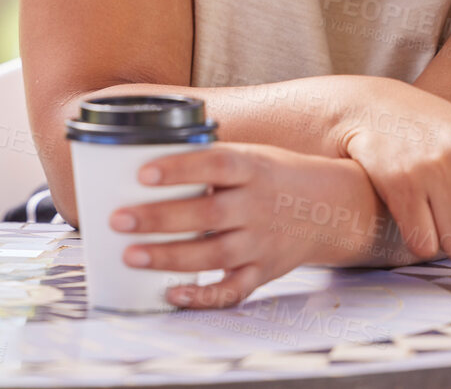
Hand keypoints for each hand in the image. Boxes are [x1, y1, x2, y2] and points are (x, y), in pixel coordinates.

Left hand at [110, 143, 411, 308]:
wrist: (332, 207)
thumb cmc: (273, 176)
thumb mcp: (249, 155)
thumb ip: (206, 159)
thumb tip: (140, 152)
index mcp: (252, 168)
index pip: (214, 164)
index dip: (179, 168)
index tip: (142, 173)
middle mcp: (257, 206)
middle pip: (207, 213)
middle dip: (160, 218)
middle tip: (118, 219)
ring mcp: (262, 242)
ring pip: (214, 254)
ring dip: (170, 257)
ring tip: (130, 255)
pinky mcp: (264, 272)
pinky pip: (234, 289)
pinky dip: (204, 296)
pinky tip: (172, 294)